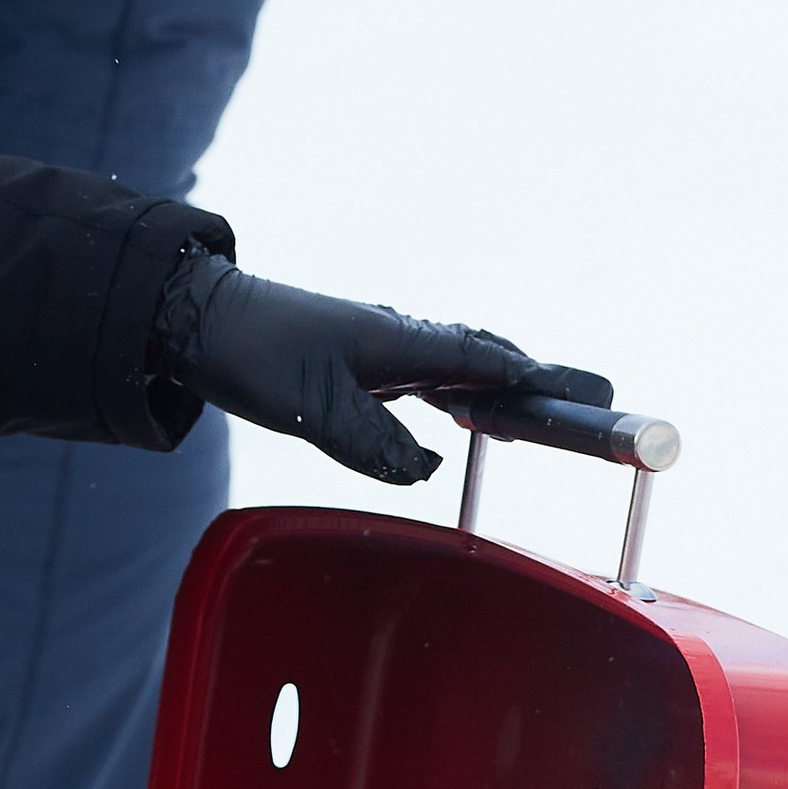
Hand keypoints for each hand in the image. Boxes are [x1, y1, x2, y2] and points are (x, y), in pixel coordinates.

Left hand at [153, 252, 612, 488]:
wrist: (194, 319)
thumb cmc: (252, 351)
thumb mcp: (310, 409)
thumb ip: (371, 443)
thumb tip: (424, 468)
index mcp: (399, 341)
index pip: (486, 363)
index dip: (538, 381)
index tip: (589, 395)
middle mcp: (399, 339)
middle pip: (485, 361)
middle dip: (537, 384)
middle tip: (593, 405)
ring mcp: (379, 348)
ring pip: (457, 368)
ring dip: (499, 390)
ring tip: (539, 419)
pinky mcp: (358, 362)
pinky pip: (425, 379)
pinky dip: (456, 395)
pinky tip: (462, 417)